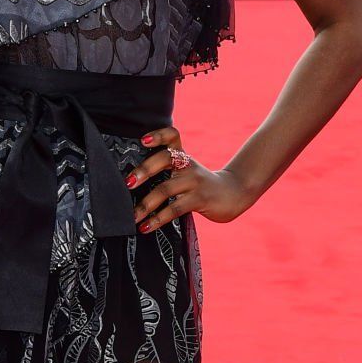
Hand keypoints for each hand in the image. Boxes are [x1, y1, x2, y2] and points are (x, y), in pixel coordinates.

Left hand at [123, 124, 253, 232]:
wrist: (234, 193)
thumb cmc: (201, 184)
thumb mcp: (187, 170)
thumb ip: (167, 170)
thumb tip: (131, 184)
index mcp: (183, 155)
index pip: (172, 136)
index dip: (158, 135)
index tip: (142, 140)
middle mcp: (188, 165)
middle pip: (164, 159)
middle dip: (144, 170)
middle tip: (128, 183)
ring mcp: (195, 181)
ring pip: (165, 189)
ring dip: (145, 204)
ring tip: (133, 216)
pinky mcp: (200, 199)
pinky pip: (174, 209)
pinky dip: (157, 219)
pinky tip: (145, 227)